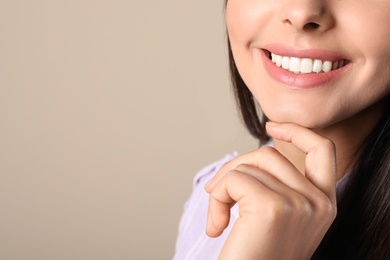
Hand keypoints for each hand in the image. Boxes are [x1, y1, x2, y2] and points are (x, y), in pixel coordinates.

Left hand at [205, 122, 336, 258]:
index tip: (272, 125)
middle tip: (217, 192)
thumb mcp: (280, 219)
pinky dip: (216, 199)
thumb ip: (278, 186)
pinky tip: (216, 226)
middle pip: (269, 154)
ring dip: (222, 188)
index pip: (322, 149)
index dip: (297, 132)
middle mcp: (319, 202)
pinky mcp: (273, 208)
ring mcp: (300, 204)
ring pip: (247, 166)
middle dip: (235, 167)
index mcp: (324, 203)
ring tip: (218, 218)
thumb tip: (251, 158)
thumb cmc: (259, 255)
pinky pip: (233, 181)